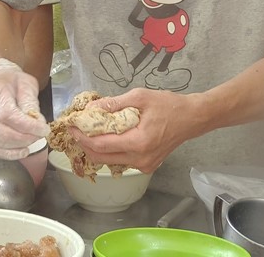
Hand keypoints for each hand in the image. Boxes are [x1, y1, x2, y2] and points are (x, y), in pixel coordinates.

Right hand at [0, 58, 48, 158]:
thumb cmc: (8, 79)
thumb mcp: (25, 82)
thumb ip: (31, 102)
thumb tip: (38, 122)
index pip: (9, 115)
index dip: (28, 126)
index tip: (43, 129)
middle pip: (2, 133)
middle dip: (26, 138)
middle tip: (39, 135)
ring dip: (19, 146)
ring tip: (32, 140)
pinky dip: (8, 154)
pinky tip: (21, 151)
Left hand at [72, 89, 198, 173]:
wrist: (192, 118)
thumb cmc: (169, 105)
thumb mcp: (140, 97)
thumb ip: (114, 103)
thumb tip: (90, 108)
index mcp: (138, 142)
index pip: (101, 145)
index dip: (82, 136)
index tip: (71, 125)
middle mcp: (140, 159)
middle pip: (101, 158)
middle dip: (84, 144)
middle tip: (75, 129)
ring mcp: (144, 166)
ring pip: (109, 162)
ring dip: (95, 148)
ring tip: (87, 131)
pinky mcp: (147, 166)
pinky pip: (120, 161)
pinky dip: (109, 151)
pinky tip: (104, 138)